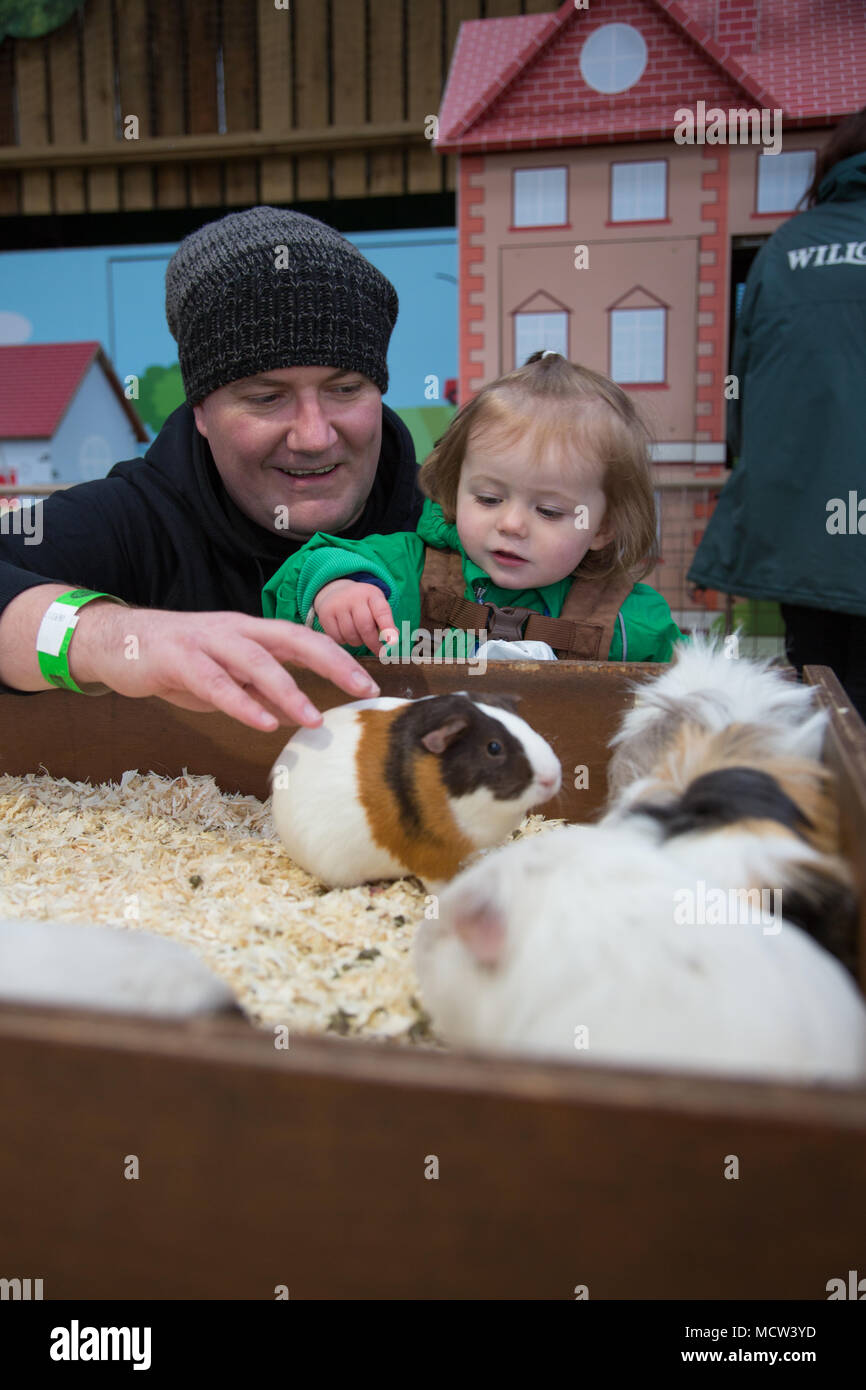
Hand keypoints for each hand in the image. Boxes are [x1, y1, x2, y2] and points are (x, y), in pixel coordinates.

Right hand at [68, 604, 380, 730]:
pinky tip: (260, 722)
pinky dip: (240, 702)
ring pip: (256, 661)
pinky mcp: (178, 659)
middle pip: (293, 639)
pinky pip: (215, 682)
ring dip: (287, 690)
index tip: (369, 684)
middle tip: (361, 688)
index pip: (305, 640)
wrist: (118, 642)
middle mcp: (236, 630)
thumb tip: (296, 714)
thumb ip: (259, 691)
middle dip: (332, 662)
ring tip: (312, 719)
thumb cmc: (178, 661)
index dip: (339, 659)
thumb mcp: (226, 678)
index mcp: (252, 633)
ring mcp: (207, 642)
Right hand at [313, 579, 397, 653]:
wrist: (336, 592)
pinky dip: (344, 641)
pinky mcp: (325, 614)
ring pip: (351, 635)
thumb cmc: (363, 605)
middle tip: (379, 652)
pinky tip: (346, 634)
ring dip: (358, 642)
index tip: (393, 642)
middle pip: (365, 627)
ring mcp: (337, 605)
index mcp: (372, 594)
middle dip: (374, 643)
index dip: (388, 627)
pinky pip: (338, 638)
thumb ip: (386, 622)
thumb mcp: (376, 606)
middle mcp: (353, 597)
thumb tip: (393, 640)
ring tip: (359, 636)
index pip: (382, 611)